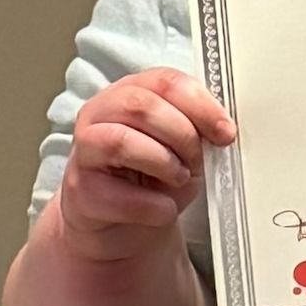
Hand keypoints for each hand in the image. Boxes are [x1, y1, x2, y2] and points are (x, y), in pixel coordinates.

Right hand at [57, 70, 236, 264]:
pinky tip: (163, 208)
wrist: (124, 224)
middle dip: (183, 136)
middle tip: (197, 161)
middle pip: (141, 106)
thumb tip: (223, 129)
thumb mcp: (183, 147)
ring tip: (178, 179)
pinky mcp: (81, 191)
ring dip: (164, 164)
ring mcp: (84, 151)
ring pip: (121, 141)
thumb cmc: (154, 178)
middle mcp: (99, 114)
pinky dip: (154, 206)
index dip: (201, 105)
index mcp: (129, 92)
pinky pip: (120, 194)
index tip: (225, 132)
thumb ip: (198, 129)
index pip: (164, 81)